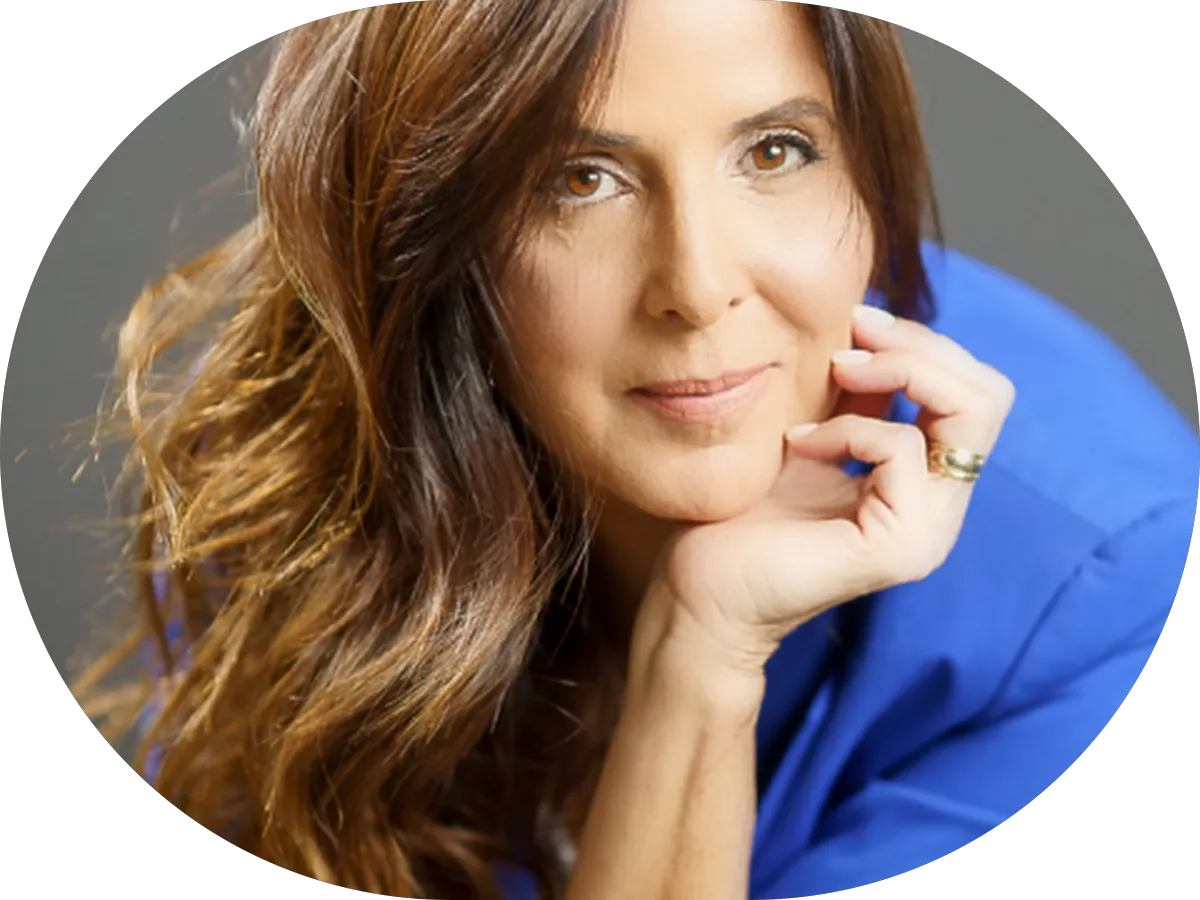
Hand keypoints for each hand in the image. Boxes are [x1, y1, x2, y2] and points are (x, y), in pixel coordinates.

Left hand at [644, 305, 1015, 674]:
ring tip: (829, 379)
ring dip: (893, 375)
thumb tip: (870, 328)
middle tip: (852, 337)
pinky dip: (847, 429)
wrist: (703, 589)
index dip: (923, 343)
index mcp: (926, 481)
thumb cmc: (742, 513)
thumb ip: (853, 395)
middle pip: (988, 395)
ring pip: (969, 414)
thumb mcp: (810, 431)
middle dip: (921, 348)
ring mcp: (930, 531)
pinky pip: (899, 449)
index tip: (857, 321)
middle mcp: (942, 508)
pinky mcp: (901, 546)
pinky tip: (798, 444)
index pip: (973, 391)